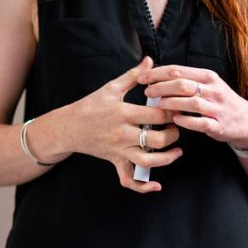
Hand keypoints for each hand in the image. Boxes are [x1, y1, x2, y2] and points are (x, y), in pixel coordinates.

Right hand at [70, 57, 181, 191]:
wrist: (68, 127)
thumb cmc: (90, 106)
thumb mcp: (110, 88)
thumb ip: (133, 75)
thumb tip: (149, 61)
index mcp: (123, 113)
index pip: (157, 115)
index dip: (173, 112)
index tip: (179, 108)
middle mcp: (122, 134)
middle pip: (158, 139)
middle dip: (173, 134)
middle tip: (177, 127)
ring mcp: (119, 150)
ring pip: (149, 161)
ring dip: (167, 158)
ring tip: (177, 150)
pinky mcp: (115, 161)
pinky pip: (129, 179)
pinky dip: (143, 186)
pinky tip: (156, 185)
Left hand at [139, 64, 247, 149]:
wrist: (247, 121)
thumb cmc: (219, 101)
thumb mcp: (207, 84)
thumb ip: (185, 79)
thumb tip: (155, 75)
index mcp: (207, 77)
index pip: (177, 71)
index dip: (157, 73)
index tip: (141, 77)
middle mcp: (213, 90)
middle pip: (182, 84)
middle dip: (161, 87)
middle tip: (147, 91)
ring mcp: (217, 108)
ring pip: (191, 102)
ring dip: (171, 103)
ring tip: (157, 105)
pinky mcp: (219, 125)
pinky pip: (201, 122)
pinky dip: (186, 121)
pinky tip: (175, 119)